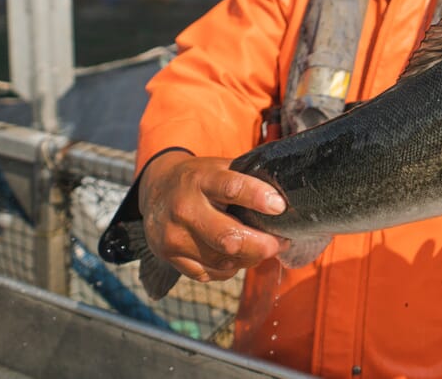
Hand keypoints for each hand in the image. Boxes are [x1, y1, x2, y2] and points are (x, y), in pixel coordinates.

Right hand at [137, 150, 287, 283]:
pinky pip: (211, 273)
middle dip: (262, 245)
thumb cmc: (200, 179)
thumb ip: (247, 179)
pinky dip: (231, 268)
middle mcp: (184, 209)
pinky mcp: (171, 258)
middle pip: (228, 238)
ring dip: (250, 258)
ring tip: (263, 248)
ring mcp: (175, 237)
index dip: (258, 198)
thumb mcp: (219, 167)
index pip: (232, 188)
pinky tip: (238, 256)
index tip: (279, 206)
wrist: (155, 192)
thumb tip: (285, 197)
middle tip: (280, 242)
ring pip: (223, 260)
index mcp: (201, 180)